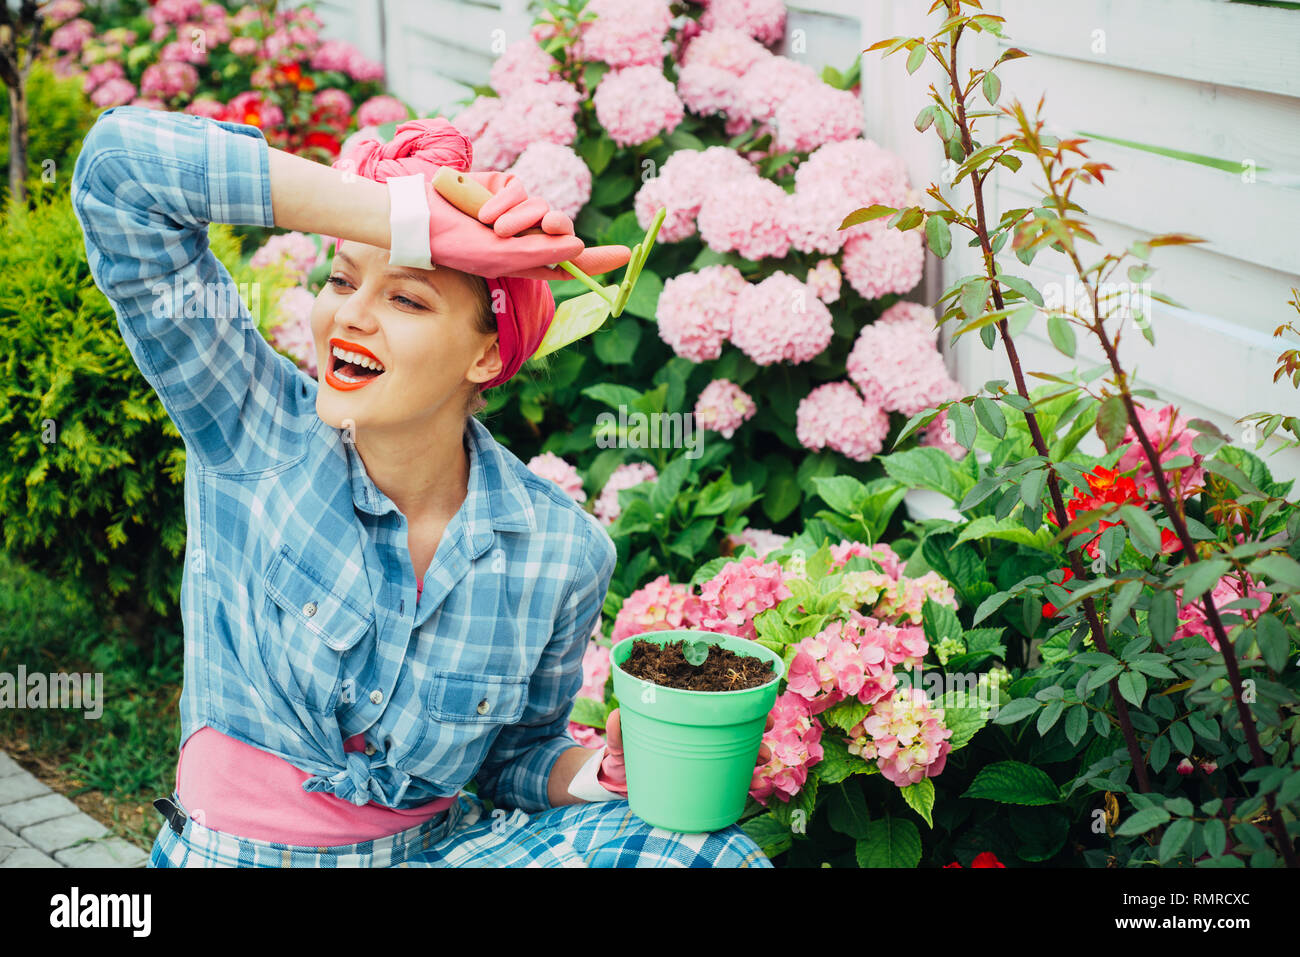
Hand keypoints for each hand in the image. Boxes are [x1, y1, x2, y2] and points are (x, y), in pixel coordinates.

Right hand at [423, 171, 631, 280]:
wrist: (422, 216)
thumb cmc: (456, 245)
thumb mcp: (499, 258)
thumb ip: (539, 253)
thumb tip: (577, 245)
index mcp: (528, 262)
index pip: (571, 263)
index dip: (598, 259)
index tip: (624, 255)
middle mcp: (525, 237)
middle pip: (561, 228)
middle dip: (558, 225)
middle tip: (547, 226)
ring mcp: (515, 211)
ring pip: (541, 206)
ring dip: (520, 215)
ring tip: (491, 225)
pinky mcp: (504, 188)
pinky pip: (522, 188)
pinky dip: (505, 199)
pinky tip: (483, 209)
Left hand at [598, 707, 778, 795]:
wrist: (621, 783)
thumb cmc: (623, 753)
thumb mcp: (620, 742)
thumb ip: (617, 733)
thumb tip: (614, 716)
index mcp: (684, 713)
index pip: (717, 701)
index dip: (741, 698)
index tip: (756, 702)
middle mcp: (701, 731)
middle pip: (738, 723)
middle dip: (758, 727)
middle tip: (765, 731)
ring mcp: (707, 755)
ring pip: (742, 750)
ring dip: (757, 754)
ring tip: (761, 762)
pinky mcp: (707, 779)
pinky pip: (733, 779)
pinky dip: (747, 783)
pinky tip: (756, 786)